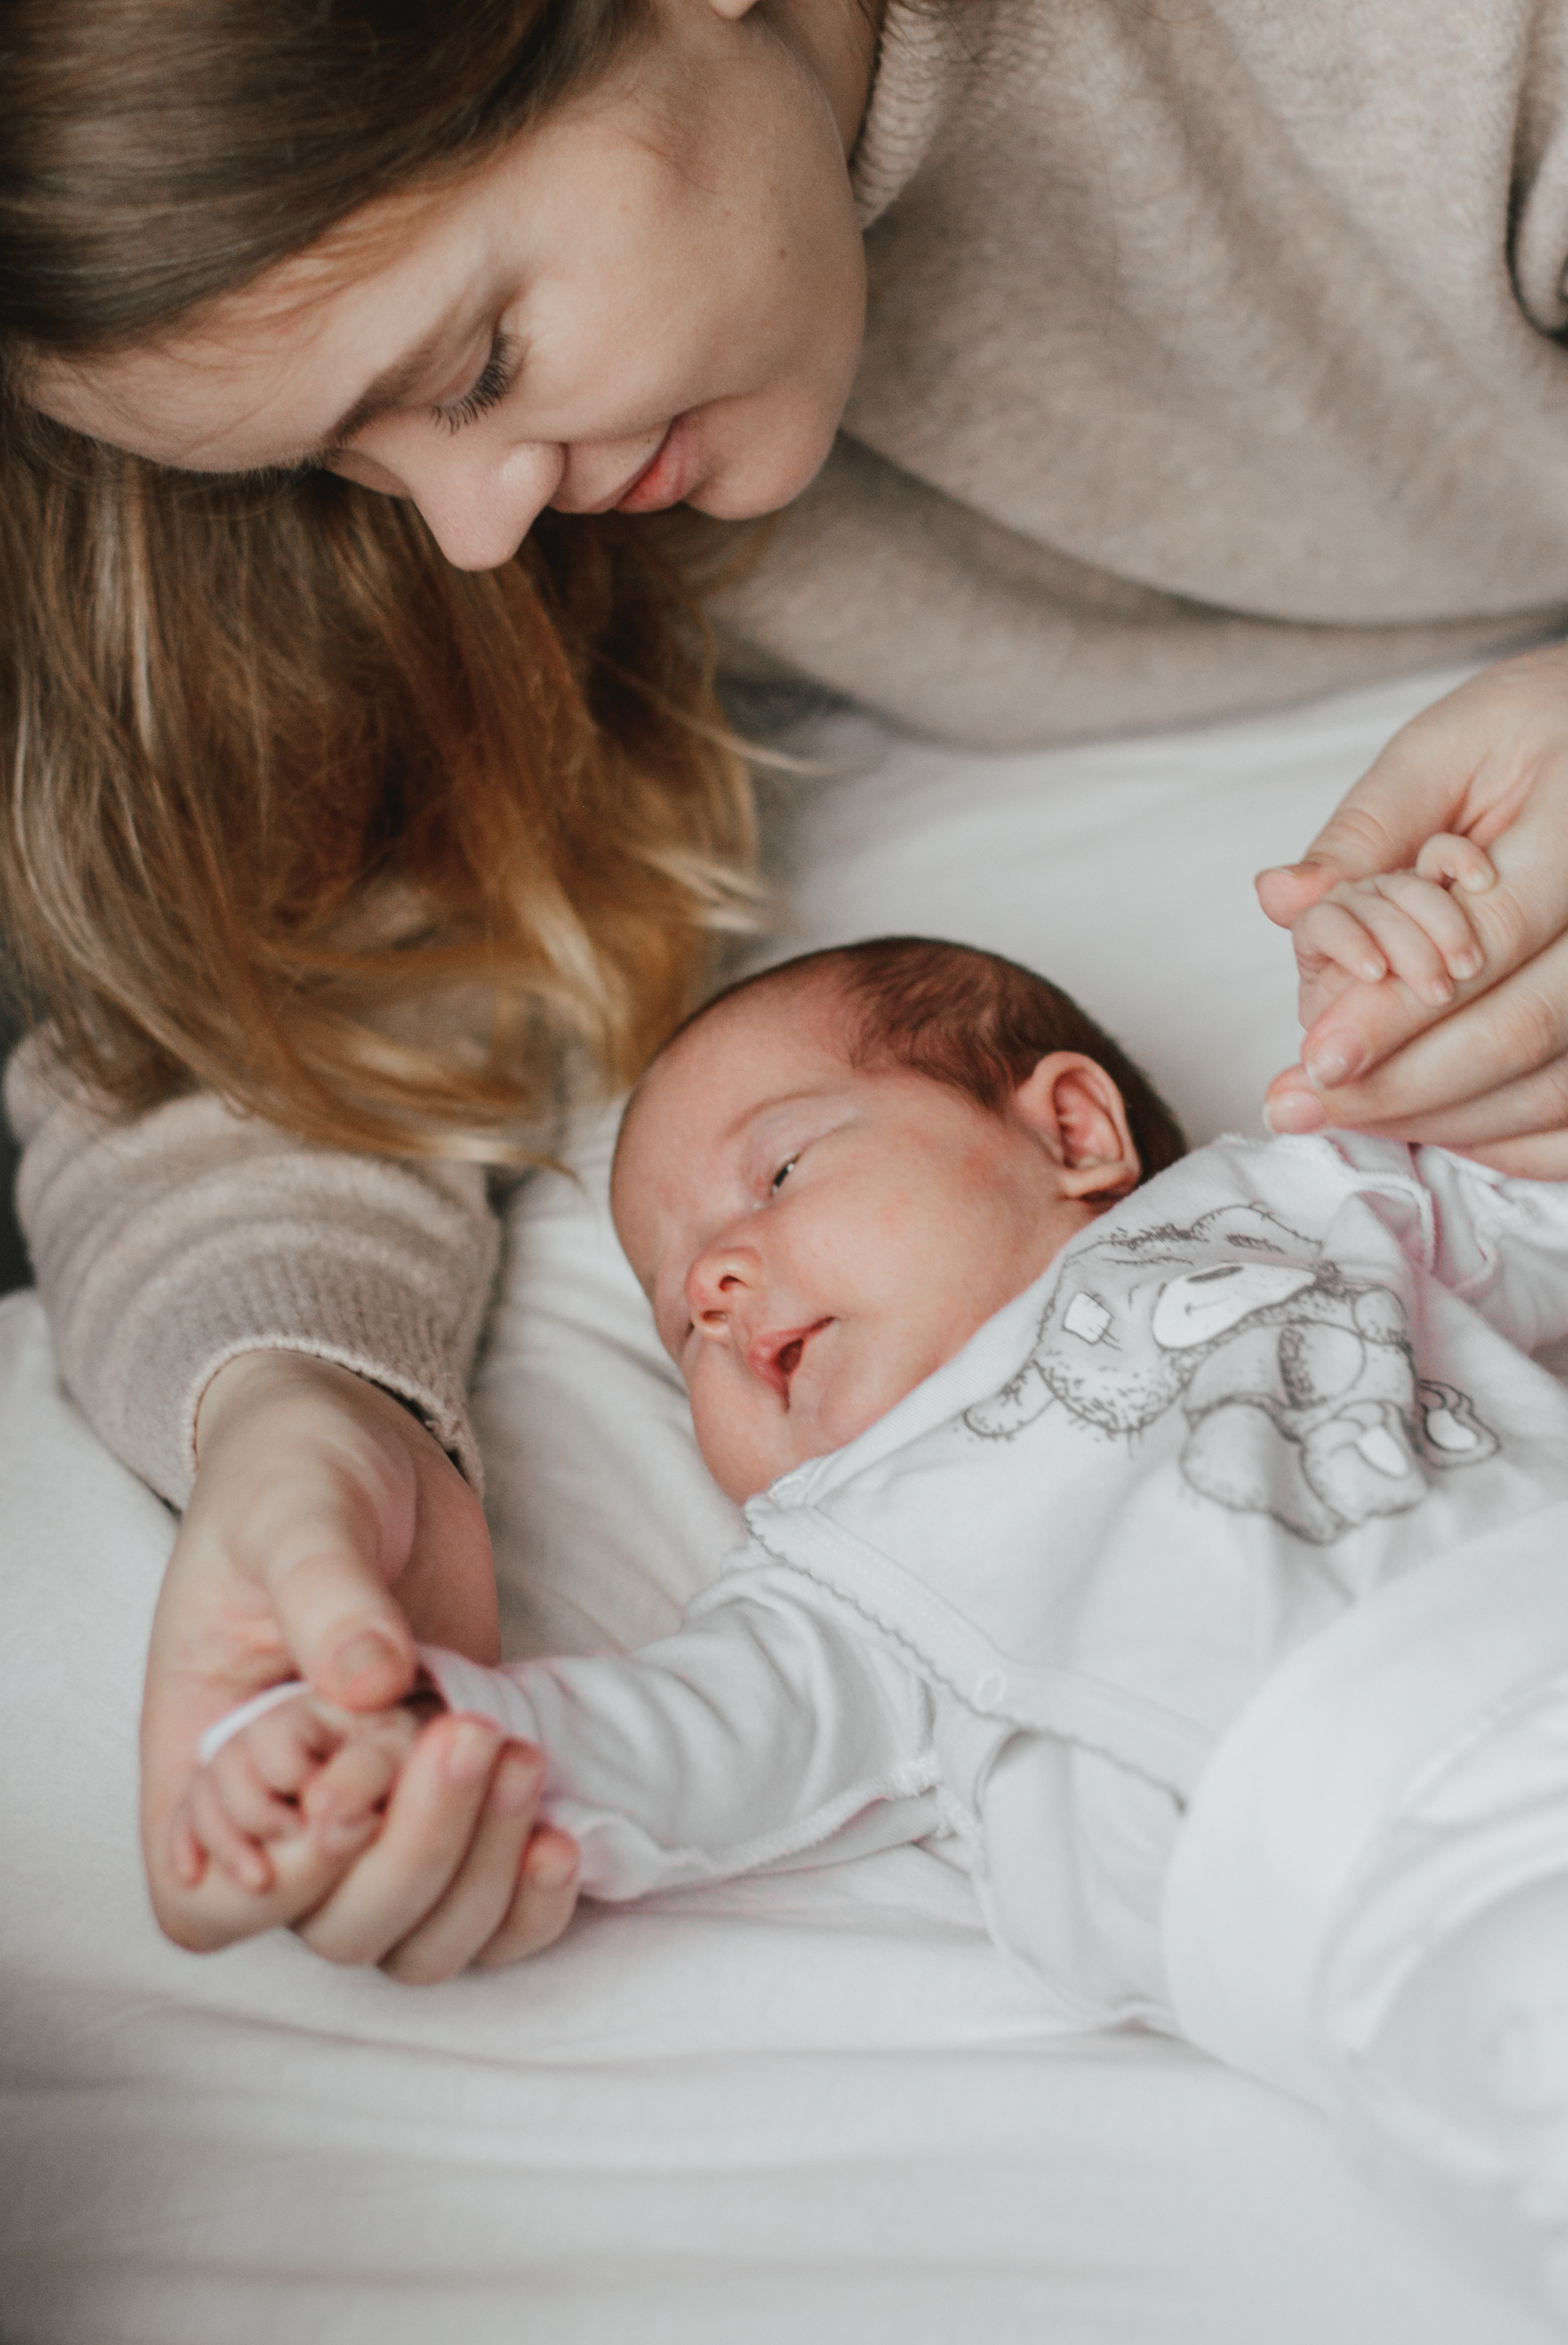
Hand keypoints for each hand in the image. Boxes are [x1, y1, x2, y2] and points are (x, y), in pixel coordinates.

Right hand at [141, 1350, 579, 1977]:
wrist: (366, 1446)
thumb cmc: (294, 1477)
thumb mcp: (294, 1517)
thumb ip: (327, 1595)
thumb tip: (372, 1680)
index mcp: (208, 1763)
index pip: (207, 1910)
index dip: (278, 1889)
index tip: (340, 1795)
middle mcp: (291, 1811)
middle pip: (341, 1929)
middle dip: (415, 1855)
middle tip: (471, 1734)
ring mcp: (383, 1810)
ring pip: (425, 1936)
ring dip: (483, 1876)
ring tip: (522, 1755)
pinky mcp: (463, 1791)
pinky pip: (496, 1904)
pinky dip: (532, 1897)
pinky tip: (563, 1828)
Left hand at [1256, 645, 1567, 1173]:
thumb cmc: (1536, 727)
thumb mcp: (1448, 746)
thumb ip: (1368, 828)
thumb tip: (1284, 898)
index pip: (1489, 944)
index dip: (1396, 1013)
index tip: (1315, 1061)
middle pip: (1525, 1030)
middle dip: (1403, 1086)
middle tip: (1299, 1106)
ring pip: (1556, 1083)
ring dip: (1444, 1119)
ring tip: (1345, 1116)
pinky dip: (1510, 1138)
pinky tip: (1436, 1129)